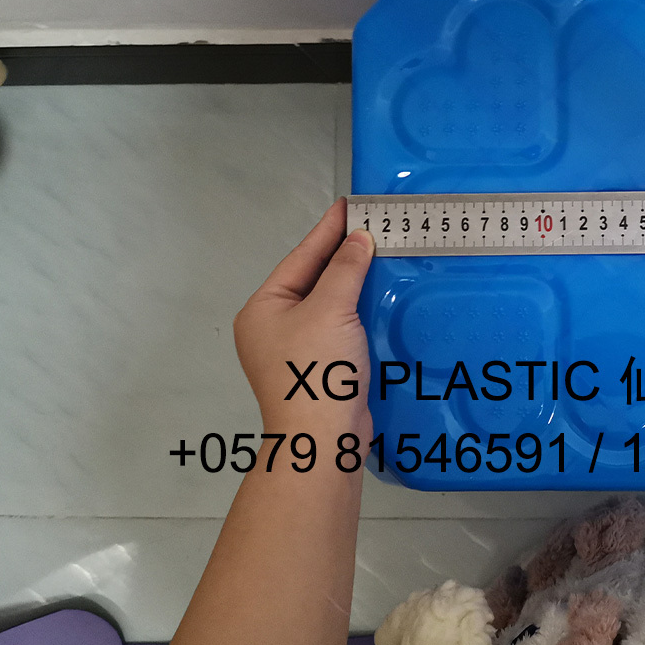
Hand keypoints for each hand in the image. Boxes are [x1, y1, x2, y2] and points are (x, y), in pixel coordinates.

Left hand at [233, 198, 374, 438]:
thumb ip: (345, 269)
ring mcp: (296, 350)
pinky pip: (340, 327)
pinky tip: (380, 297)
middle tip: (371, 224)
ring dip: (353, 282)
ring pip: (328, 304)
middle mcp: (274, 326)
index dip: (327, 230)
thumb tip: (359, 239)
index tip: (350, 205)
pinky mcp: (321, 369)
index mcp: (264, 308)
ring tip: (381, 253)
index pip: (301, 258)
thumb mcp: (331, 310)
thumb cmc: (317, 370)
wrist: (323, 440)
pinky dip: (359, 309)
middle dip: (342, 255)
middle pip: (312, 280)